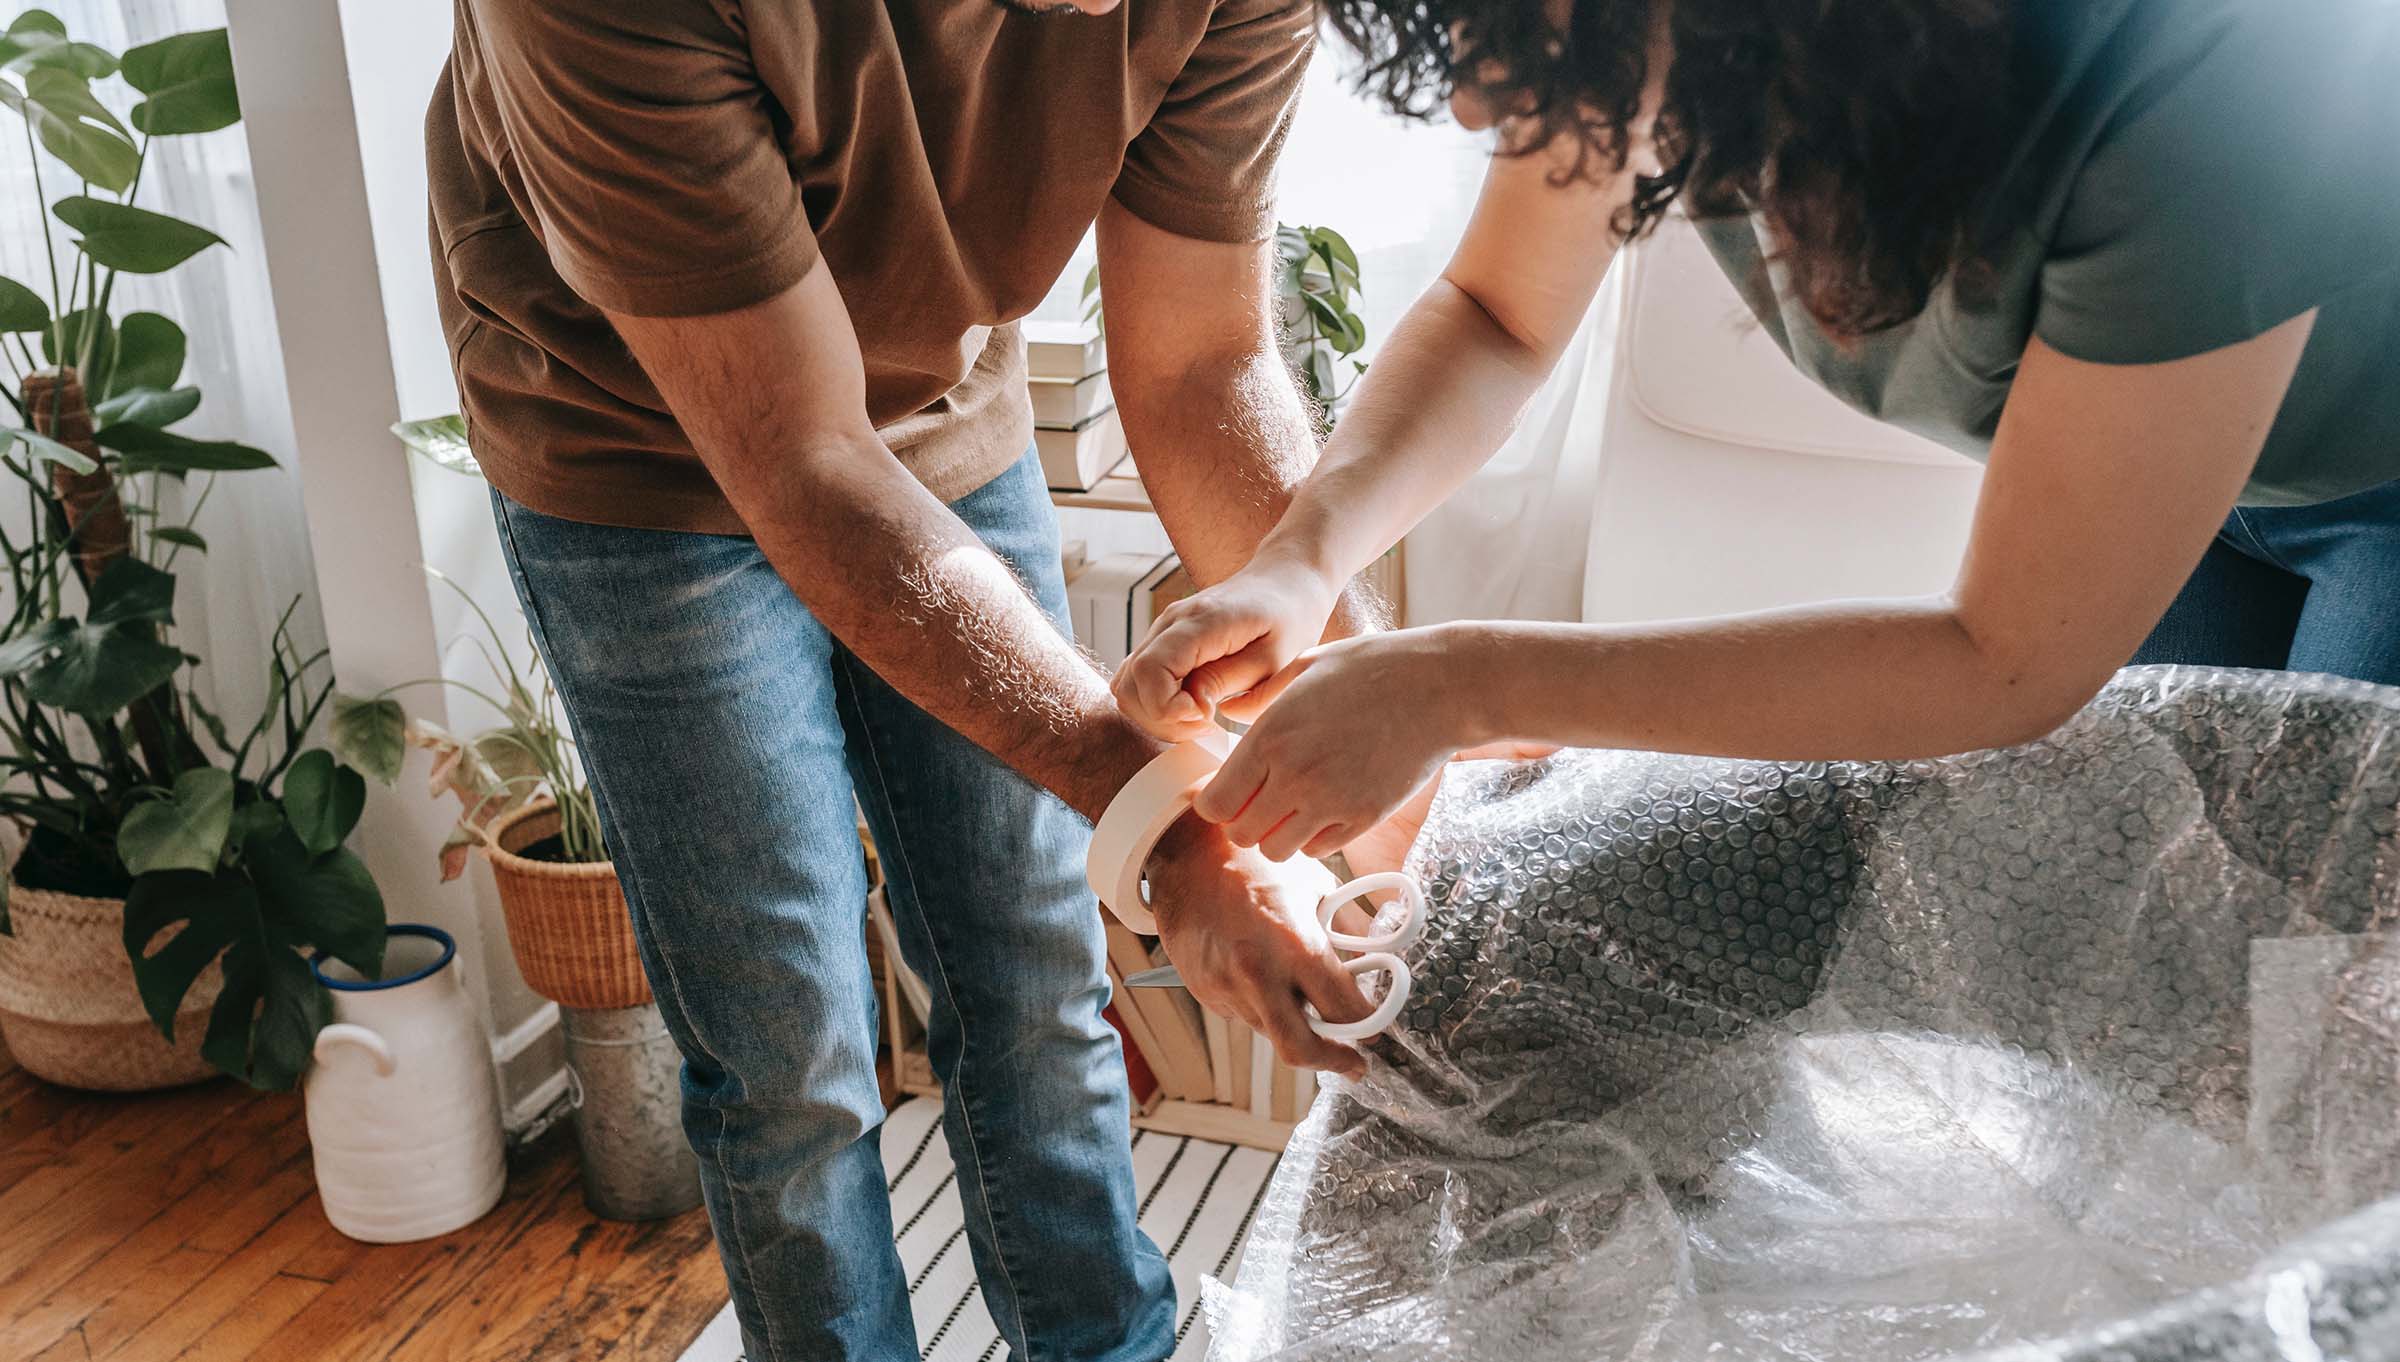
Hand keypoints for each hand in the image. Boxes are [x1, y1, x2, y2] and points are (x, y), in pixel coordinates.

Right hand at [1113, 553, 1339, 741]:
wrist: (1285, 581)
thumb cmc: (1289, 618)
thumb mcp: (1275, 657)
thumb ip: (1229, 681)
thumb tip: (1194, 706)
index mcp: (1200, 622)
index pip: (1149, 671)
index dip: (1168, 708)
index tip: (1207, 716)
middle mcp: (1171, 622)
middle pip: (1130, 684)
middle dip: (1162, 718)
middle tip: (1205, 723)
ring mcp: (1162, 629)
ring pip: (1127, 684)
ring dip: (1156, 713)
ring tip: (1200, 716)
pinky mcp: (1164, 640)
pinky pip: (1138, 678)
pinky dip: (1155, 701)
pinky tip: (1191, 705)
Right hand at [1143, 814, 1372, 1076]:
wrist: (1187, 855)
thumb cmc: (1256, 863)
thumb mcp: (1316, 886)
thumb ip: (1348, 930)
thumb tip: (1374, 963)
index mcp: (1294, 943)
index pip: (1342, 1009)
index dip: (1367, 1025)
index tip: (1375, 1028)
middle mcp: (1258, 973)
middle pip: (1301, 1049)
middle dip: (1333, 1062)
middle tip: (1353, 1063)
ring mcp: (1226, 987)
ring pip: (1272, 1031)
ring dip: (1294, 1024)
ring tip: (1299, 994)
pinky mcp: (1205, 992)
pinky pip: (1245, 1015)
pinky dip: (1263, 1006)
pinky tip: (1260, 974)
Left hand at [1194, 628, 1488, 860]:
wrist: (1440, 687)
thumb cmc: (1373, 668)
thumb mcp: (1307, 667)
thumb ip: (1262, 697)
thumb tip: (1230, 712)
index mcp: (1271, 736)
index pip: (1213, 803)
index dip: (1217, 801)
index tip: (1233, 788)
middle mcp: (1294, 776)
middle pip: (1240, 834)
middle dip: (1245, 821)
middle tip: (1263, 799)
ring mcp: (1331, 802)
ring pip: (1276, 851)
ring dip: (1279, 833)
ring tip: (1295, 805)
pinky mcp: (1364, 818)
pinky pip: (1318, 850)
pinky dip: (1314, 837)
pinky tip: (1327, 806)